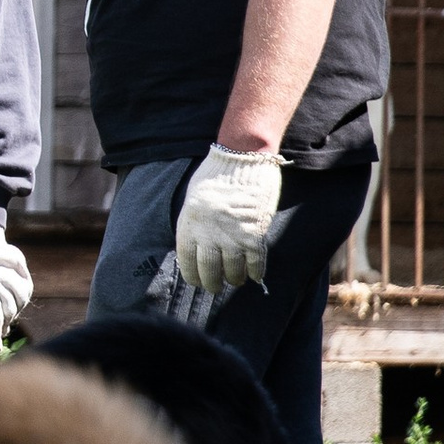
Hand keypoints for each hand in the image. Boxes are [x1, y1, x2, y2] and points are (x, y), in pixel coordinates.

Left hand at [175, 146, 283, 294]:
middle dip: (213, 283)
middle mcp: (209, 235)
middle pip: (210, 272)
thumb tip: (197, 247)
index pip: (188, 263)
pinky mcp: (255, 234)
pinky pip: (255, 262)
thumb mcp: (193, 200)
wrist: (241, 157)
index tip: (198, 281)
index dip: (194, 276)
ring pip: (233, 271)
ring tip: (235, 279)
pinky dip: (255, 272)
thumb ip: (194, 224)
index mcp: (189, 226)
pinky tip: (254, 275)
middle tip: (216, 286)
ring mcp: (232, 236)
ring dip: (234, 279)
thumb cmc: (215, 175)